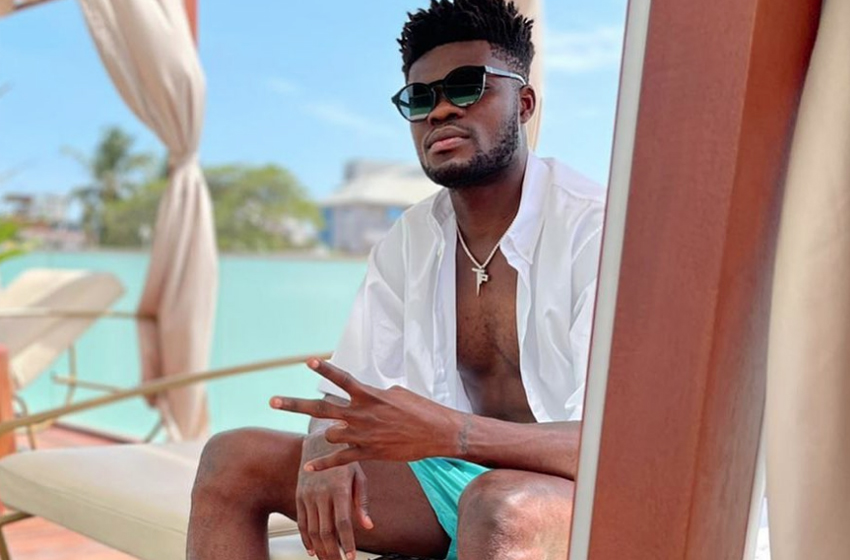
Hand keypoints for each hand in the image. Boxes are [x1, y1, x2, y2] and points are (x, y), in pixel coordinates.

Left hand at [271, 359, 461, 470]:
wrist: (438, 432)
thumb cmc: (421, 409)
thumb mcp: (398, 393)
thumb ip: (375, 394)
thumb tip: (365, 394)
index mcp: (370, 395)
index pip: (342, 379)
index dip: (325, 370)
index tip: (308, 362)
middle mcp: (362, 413)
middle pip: (321, 407)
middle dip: (294, 404)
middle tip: (272, 401)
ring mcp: (363, 434)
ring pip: (330, 433)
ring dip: (326, 432)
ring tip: (323, 430)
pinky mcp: (369, 452)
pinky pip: (340, 459)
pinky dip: (323, 464)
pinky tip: (308, 468)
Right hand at [296, 431, 372, 559]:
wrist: (319, 441)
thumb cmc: (343, 458)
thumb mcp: (358, 476)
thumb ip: (362, 502)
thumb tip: (368, 525)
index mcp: (339, 488)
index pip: (342, 522)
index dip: (347, 542)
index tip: (351, 556)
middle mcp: (321, 493)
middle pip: (325, 531)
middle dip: (333, 552)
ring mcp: (308, 496)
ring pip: (312, 530)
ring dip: (320, 550)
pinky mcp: (300, 496)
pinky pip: (301, 523)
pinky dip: (306, 539)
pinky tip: (312, 549)